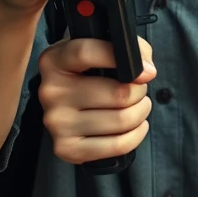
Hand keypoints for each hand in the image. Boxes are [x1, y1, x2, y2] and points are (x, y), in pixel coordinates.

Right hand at [39, 36, 156, 165]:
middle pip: (118, 94)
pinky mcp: (66, 148)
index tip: (146, 71)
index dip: (122, 58)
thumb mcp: (104, 47)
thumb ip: (132, 48)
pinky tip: (134, 126)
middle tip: (138, 90)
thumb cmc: (92, 70)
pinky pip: (117, 146)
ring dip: (140, 112)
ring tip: (136, 106)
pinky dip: (136, 135)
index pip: (86, 53)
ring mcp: (57, 122)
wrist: (68, 100)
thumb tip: (147, 72)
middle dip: (140, 92)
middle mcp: (51, 92)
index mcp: (55, 60)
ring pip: (122, 120)